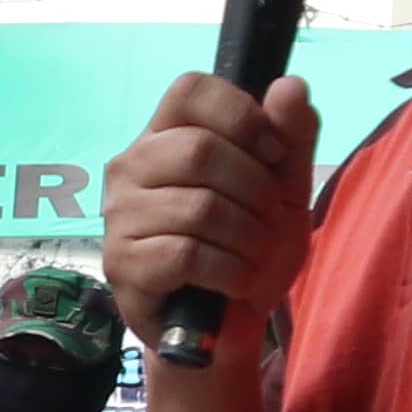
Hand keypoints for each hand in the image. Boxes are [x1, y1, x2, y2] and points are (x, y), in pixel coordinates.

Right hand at [103, 69, 323, 357]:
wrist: (228, 326)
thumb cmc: (248, 249)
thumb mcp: (285, 189)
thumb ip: (292, 136)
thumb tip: (288, 85)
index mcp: (166, 136)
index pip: (191, 90)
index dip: (242, 116)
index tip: (271, 154)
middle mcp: (131, 167)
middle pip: (200, 150)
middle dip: (255, 191)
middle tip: (265, 222)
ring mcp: (119, 216)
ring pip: (199, 207)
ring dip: (248, 239)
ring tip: (252, 257)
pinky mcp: (122, 264)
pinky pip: (187, 254)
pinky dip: (229, 272)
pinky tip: (234, 282)